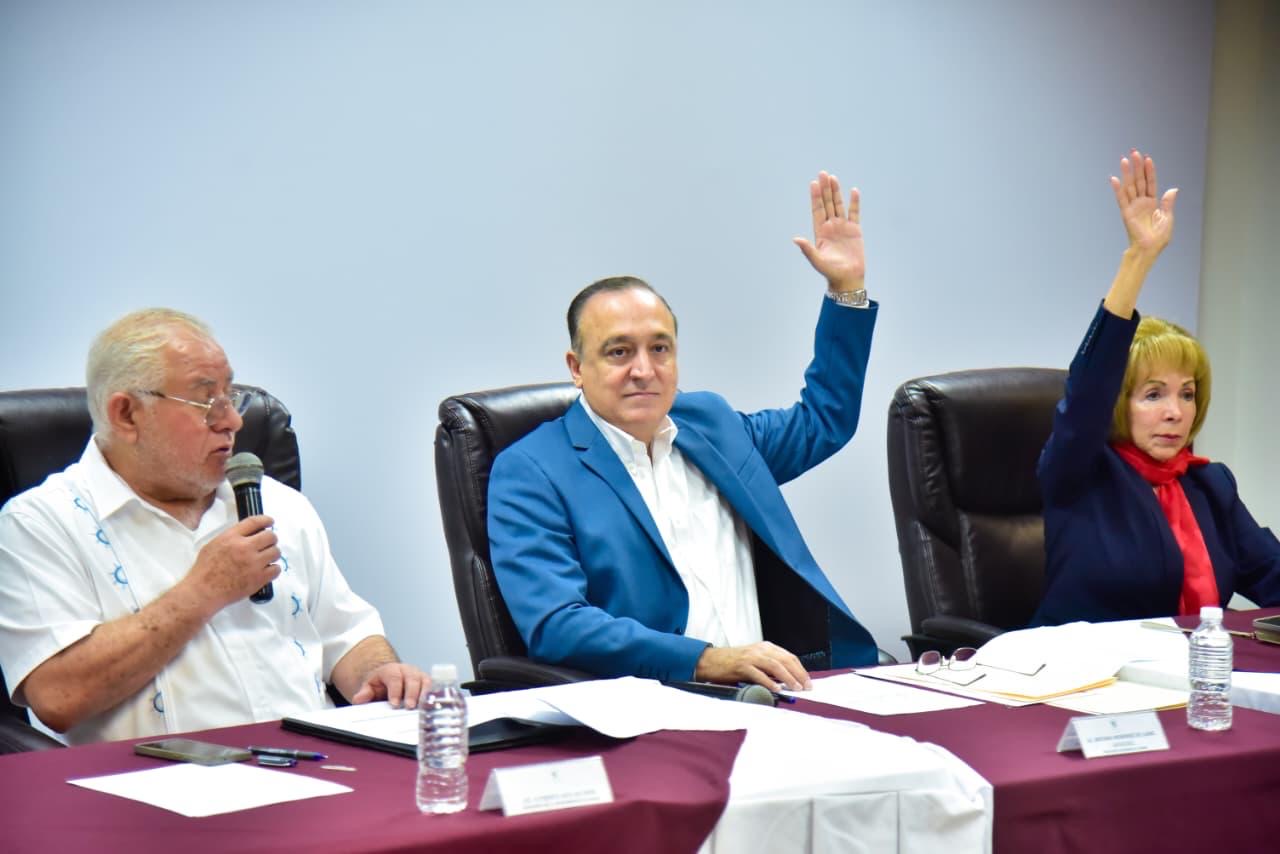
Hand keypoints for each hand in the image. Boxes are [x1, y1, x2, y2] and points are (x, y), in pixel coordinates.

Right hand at [186, 515, 280, 609]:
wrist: (203, 592)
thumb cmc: (204, 570)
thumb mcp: (213, 545)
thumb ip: (231, 537)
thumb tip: (248, 534)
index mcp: (231, 537)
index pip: (255, 522)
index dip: (266, 520)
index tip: (270, 522)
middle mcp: (244, 548)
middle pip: (270, 536)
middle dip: (271, 539)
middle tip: (268, 544)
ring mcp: (253, 563)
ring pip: (276, 552)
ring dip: (273, 554)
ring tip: (266, 559)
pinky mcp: (258, 578)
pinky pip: (276, 569)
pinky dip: (273, 569)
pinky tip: (266, 570)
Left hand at [350, 662, 430, 708]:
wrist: (390, 676)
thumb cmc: (381, 684)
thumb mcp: (369, 686)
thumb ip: (364, 693)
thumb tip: (358, 699)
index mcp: (392, 670)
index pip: (394, 678)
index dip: (395, 691)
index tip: (394, 704)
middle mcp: (408, 670)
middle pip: (412, 679)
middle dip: (412, 693)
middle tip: (409, 706)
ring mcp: (419, 675)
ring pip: (425, 682)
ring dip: (425, 695)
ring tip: (423, 708)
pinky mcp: (427, 682)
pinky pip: (433, 688)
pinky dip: (434, 696)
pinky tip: (432, 707)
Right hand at [694, 641, 810, 690]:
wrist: (710, 661)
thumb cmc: (732, 664)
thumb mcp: (755, 661)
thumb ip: (770, 668)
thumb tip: (788, 682)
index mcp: (765, 647)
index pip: (789, 656)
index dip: (800, 669)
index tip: (808, 681)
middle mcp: (760, 649)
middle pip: (785, 660)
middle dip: (798, 674)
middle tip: (806, 687)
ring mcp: (751, 657)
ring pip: (775, 665)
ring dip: (788, 677)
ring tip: (796, 688)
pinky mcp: (741, 665)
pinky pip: (758, 673)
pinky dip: (769, 681)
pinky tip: (776, 688)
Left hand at [793, 171, 864, 291]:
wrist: (847, 278)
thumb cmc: (830, 272)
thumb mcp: (817, 260)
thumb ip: (807, 249)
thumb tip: (795, 239)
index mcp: (820, 232)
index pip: (817, 210)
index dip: (815, 197)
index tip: (813, 183)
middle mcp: (830, 227)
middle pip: (827, 204)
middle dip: (825, 189)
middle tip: (823, 173)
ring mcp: (843, 227)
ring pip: (839, 205)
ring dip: (836, 192)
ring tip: (833, 177)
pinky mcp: (855, 230)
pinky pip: (854, 213)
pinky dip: (854, 202)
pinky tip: (854, 191)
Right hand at [1111, 149, 1176, 257]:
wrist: (1149, 249)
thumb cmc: (1159, 238)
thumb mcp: (1168, 218)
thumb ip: (1168, 203)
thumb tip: (1173, 189)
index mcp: (1153, 203)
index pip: (1150, 182)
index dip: (1149, 171)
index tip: (1147, 158)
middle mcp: (1141, 202)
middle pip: (1139, 180)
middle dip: (1137, 166)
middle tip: (1133, 152)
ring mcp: (1133, 206)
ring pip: (1130, 186)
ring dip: (1127, 173)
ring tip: (1124, 159)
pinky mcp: (1126, 213)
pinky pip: (1121, 198)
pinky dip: (1117, 189)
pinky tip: (1114, 179)